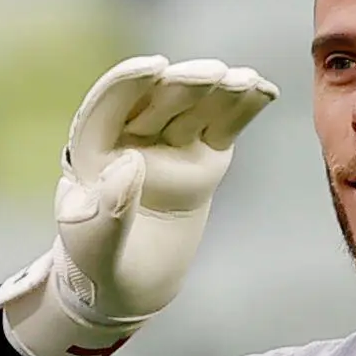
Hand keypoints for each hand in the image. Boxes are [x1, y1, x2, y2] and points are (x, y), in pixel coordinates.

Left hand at [0, 55, 277, 355]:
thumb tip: (130, 162)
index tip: (154, 68)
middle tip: (212, 75)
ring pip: (195, 107)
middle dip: (184, 85)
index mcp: (92, 150)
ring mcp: (171, 145)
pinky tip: (263, 90)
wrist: (127, 288)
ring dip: (219, 90)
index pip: (108, 106)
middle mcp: (132, 137)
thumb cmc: (97, 269)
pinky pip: (224, 127)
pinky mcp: (203, 157)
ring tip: (244, 81)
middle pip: (158, 101)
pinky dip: (243, 108)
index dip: (128, 83)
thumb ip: (108, 211)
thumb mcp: (93, 249)